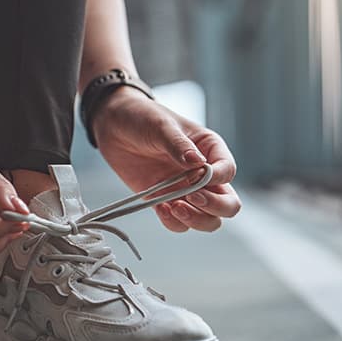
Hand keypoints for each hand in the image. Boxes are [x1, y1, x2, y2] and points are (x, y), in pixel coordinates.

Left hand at [91, 87, 240, 231]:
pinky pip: (178, 223)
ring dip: (196, 220)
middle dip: (215, 206)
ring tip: (175, 207)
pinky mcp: (164, 200)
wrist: (113, 125)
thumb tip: (198, 163)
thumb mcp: (162, 126)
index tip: (199, 177)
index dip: (219, 179)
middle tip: (192, 197)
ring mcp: (185, 190)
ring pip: (208, 219)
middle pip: (228, 203)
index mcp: (210, 150)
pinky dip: (174, 222)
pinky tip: (162, 209)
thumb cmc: (143, 117)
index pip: (228, 171)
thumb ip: (179, 145)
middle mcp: (202, 174)